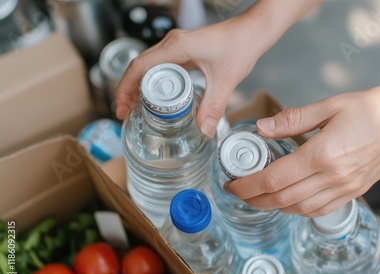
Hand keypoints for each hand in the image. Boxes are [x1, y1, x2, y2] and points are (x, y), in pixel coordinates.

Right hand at [115, 17, 261, 136]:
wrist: (252, 31)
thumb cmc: (240, 46)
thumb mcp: (225, 80)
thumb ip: (213, 107)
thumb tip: (203, 130)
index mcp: (177, 47)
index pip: (139, 67)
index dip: (125, 88)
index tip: (121, 108)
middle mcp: (172, 44)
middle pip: (139, 67)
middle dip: (128, 90)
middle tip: (126, 113)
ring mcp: (177, 46)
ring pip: (149, 66)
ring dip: (140, 86)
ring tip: (136, 107)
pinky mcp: (184, 50)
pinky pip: (161, 66)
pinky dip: (154, 81)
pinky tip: (158, 97)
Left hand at [225, 86, 379, 216]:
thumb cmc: (374, 109)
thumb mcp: (330, 105)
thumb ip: (292, 119)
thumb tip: (261, 128)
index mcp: (322, 154)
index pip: (274, 180)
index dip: (247, 185)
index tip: (231, 183)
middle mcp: (332, 178)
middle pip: (282, 199)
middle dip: (254, 199)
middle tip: (237, 191)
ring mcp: (345, 189)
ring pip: (299, 209)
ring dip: (273, 206)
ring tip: (257, 196)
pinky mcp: (354, 192)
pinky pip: (319, 210)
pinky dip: (297, 210)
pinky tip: (288, 202)